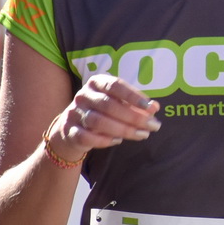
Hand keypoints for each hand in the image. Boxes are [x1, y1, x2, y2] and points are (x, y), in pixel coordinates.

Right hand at [44, 74, 159, 163]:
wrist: (72, 127)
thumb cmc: (103, 112)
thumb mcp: (119, 104)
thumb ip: (136, 105)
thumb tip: (154, 108)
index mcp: (97, 83)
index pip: (115, 85)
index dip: (134, 96)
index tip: (151, 108)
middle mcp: (83, 95)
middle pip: (109, 105)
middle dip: (133, 117)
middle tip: (152, 126)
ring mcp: (74, 113)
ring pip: (98, 121)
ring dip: (123, 130)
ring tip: (141, 134)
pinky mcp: (69, 131)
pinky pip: (86, 137)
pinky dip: (104, 140)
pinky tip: (118, 141)